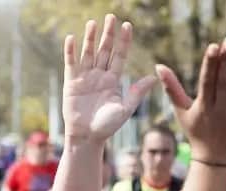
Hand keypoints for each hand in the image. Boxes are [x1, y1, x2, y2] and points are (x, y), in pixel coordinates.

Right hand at [63, 15, 156, 144]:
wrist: (87, 138)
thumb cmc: (107, 127)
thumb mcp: (125, 109)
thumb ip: (137, 92)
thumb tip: (154, 77)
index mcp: (113, 80)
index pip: (119, 55)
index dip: (123, 41)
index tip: (127, 26)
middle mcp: (99, 75)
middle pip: (104, 50)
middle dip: (108, 34)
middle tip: (111, 17)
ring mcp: (85, 77)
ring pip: (88, 53)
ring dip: (90, 38)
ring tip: (93, 23)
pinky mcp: (71, 82)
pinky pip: (71, 63)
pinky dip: (71, 51)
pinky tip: (72, 38)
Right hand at [157, 39, 225, 165]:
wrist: (216, 160)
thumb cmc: (197, 132)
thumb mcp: (182, 111)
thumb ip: (172, 88)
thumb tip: (158, 66)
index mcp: (203, 106)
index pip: (207, 81)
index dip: (210, 63)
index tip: (213, 46)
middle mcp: (219, 110)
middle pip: (223, 82)